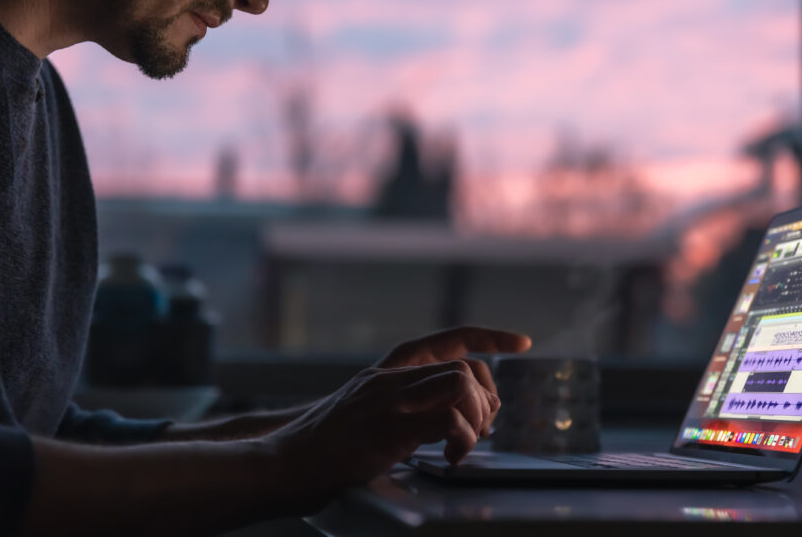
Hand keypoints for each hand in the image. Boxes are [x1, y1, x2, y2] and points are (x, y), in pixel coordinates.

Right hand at [266, 359, 496, 512]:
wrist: (280, 463)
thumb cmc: (319, 449)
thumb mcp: (359, 413)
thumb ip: (395, 406)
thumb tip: (439, 420)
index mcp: (385, 372)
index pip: (446, 339)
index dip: (488, 336)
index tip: (521, 343)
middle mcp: (391, 379)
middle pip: (464, 366)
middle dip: (487, 399)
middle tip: (479, 430)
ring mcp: (390, 400)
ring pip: (461, 384)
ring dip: (477, 418)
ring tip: (462, 446)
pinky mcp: (390, 427)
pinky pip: (448, 420)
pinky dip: (463, 440)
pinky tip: (450, 459)